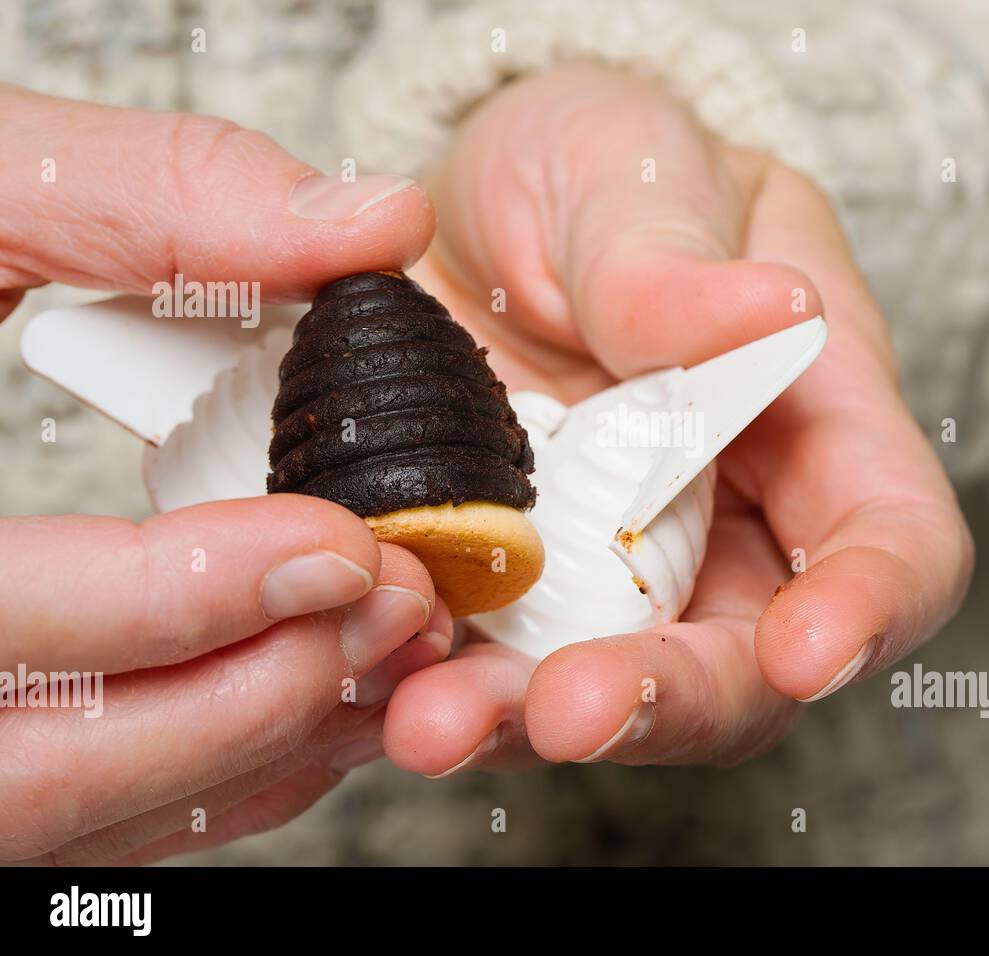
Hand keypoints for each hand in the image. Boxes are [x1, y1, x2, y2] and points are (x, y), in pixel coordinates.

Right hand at [0, 84, 445, 862]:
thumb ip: (136, 202)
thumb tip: (361, 226)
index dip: (176, 601)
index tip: (336, 545)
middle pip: (50, 767)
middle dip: (251, 692)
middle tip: (395, 601)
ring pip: (88, 813)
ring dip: (266, 738)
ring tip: (392, 640)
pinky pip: (102, 815)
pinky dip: (231, 763)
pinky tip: (324, 681)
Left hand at [385, 65, 973, 771]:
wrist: (479, 213)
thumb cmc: (597, 173)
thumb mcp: (631, 171)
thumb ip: (676, 257)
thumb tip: (772, 315)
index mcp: (816, 420)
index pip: (893, 538)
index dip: (870, 605)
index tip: (807, 651)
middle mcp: (737, 527)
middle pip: (748, 663)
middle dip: (667, 701)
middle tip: (568, 711)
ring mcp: (623, 575)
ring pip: (615, 691)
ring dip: (528, 722)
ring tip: (434, 720)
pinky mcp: (520, 596)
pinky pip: (496, 666)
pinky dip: (447, 688)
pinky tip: (377, 686)